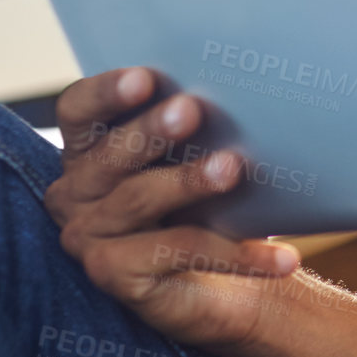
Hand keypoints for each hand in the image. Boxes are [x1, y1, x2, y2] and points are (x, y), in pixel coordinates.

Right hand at [43, 66, 301, 350]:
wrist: (220, 280)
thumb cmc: (205, 200)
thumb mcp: (196, 156)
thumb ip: (196, 126)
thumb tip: (244, 89)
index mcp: (87, 148)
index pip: (78, 110)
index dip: (105, 92)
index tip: (144, 77)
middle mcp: (75, 192)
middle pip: (108, 156)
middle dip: (150, 131)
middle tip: (191, 110)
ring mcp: (88, 237)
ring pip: (138, 200)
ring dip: (188, 181)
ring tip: (233, 166)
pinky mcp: (113, 276)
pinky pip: (179, 252)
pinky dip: (235, 253)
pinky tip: (282, 255)